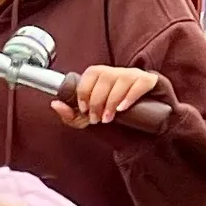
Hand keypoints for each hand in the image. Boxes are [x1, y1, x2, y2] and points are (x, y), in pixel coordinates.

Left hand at [51, 65, 168, 129]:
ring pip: (121, 80)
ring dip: (111, 101)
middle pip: (105, 77)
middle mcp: (119, 73)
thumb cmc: (116, 123)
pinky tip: (123, 108)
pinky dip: (129, 96)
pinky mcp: (150, 82)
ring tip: (109, 118)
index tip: (83, 108)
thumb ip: (71, 116)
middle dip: (96, 100)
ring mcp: (135, 76)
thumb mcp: (90, 121)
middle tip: (96, 118)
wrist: (144, 132)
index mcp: (104, 77)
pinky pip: (140, 83)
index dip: (84, 90)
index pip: (91, 73)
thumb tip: (55, 104)